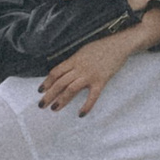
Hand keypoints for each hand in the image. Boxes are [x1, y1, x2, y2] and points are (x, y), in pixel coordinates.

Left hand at [39, 12, 159, 114]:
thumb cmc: (102, 46)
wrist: (119, 45)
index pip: (56, 72)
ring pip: (71, 89)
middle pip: (60, 82)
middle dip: (49, 94)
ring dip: (62, 100)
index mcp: (74, 60)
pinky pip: (92, 96)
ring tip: (54, 109)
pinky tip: (81, 114)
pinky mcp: (101, 81)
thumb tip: (64, 71)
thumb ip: (74, 61)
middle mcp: (79, 68)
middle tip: (41, 105)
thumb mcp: (83, 50)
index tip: (40, 90)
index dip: (47, 82)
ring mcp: (90, 75)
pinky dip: (86, 105)